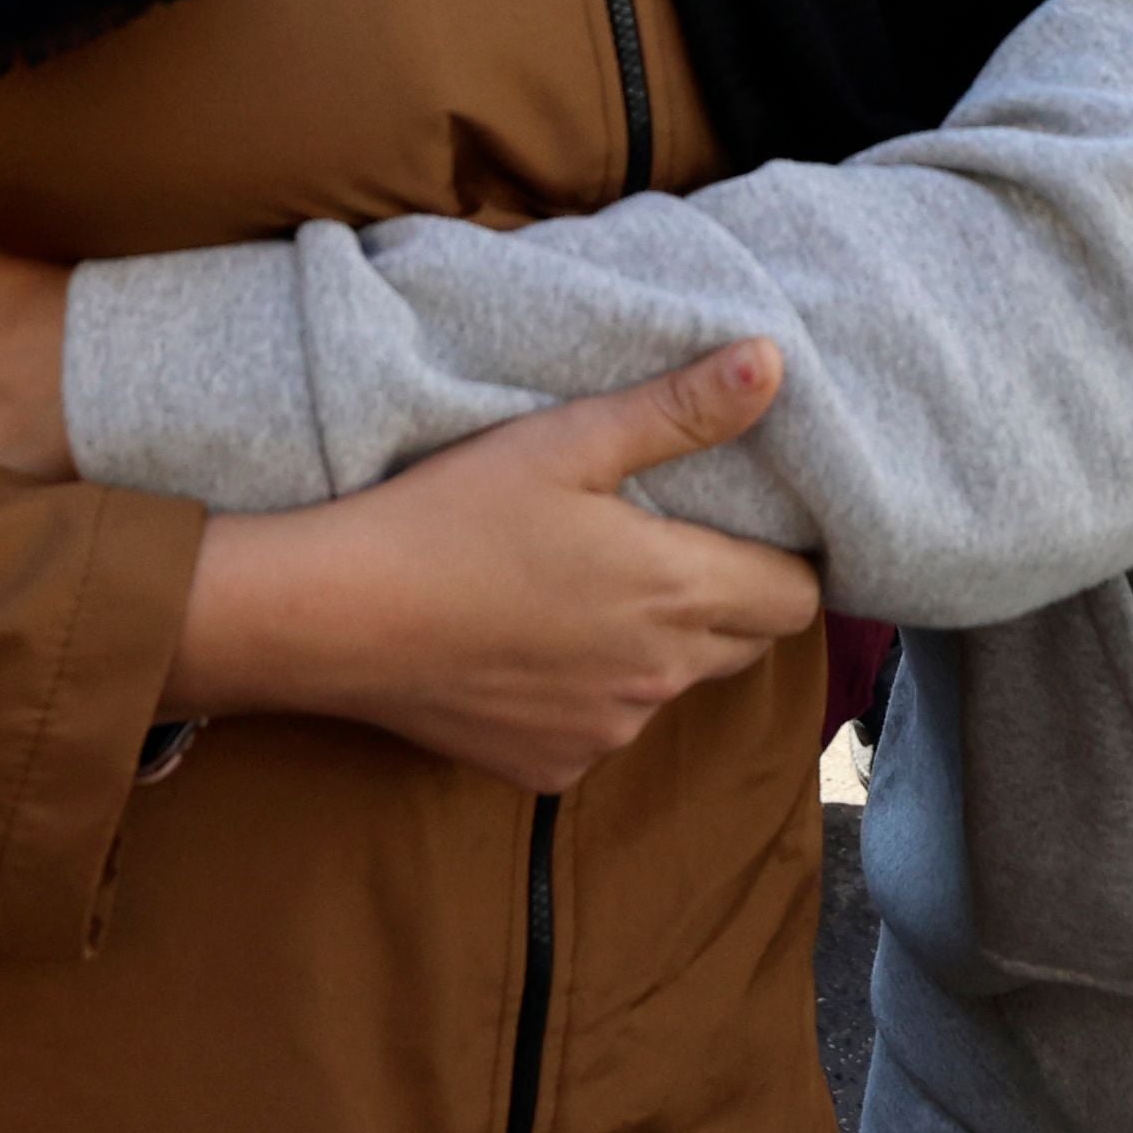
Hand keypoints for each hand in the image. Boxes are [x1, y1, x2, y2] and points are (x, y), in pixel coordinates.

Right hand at [166, 343, 818, 796]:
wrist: (334, 617)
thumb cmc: (449, 516)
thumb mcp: (567, 441)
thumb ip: (681, 409)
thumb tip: (772, 363)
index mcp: (674, 591)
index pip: (798, 599)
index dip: (788, 562)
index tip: (750, 528)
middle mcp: (656, 677)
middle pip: (747, 645)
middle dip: (731, 600)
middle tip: (669, 548)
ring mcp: (604, 732)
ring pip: (674, 688)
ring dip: (658, 649)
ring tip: (588, 591)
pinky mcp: (549, 770)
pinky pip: (605, 730)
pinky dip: (590, 695)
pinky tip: (534, 648)